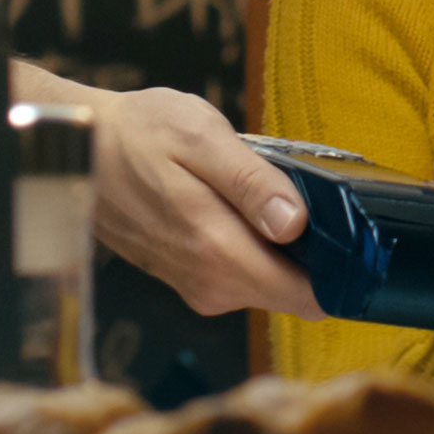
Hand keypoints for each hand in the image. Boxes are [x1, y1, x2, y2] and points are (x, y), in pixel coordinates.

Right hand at [78, 84, 322, 318]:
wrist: (78, 148)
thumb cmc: (138, 133)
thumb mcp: (202, 137)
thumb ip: (253, 183)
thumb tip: (296, 224)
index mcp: (218, 253)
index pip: (307, 299)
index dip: (339, 276)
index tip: (355, 241)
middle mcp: (209, 285)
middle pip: (293, 293)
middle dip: (312, 255)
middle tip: (304, 196)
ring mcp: (197, 286)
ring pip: (268, 283)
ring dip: (279, 246)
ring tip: (263, 193)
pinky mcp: (188, 278)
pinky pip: (241, 273)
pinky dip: (252, 245)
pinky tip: (237, 205)